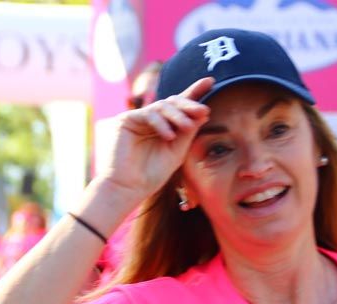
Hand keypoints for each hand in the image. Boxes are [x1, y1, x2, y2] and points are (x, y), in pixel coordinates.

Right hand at [99, 77, 213, 202]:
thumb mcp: (177, 151)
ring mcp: (138, 119)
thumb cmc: (151, 175)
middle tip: (203, 110)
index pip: (180, 107)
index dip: (194, 93)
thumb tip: (203, 112)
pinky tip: (169, 135)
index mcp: (164, 127)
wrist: (128, 188)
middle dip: (189, 105)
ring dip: (178, 115)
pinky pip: (148, 114)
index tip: (211, 81)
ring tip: (188, 127)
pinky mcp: (126, 120)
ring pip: (162, 106)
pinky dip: (160, 123)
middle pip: (172, 103)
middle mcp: (151, 120)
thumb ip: (188, 132)